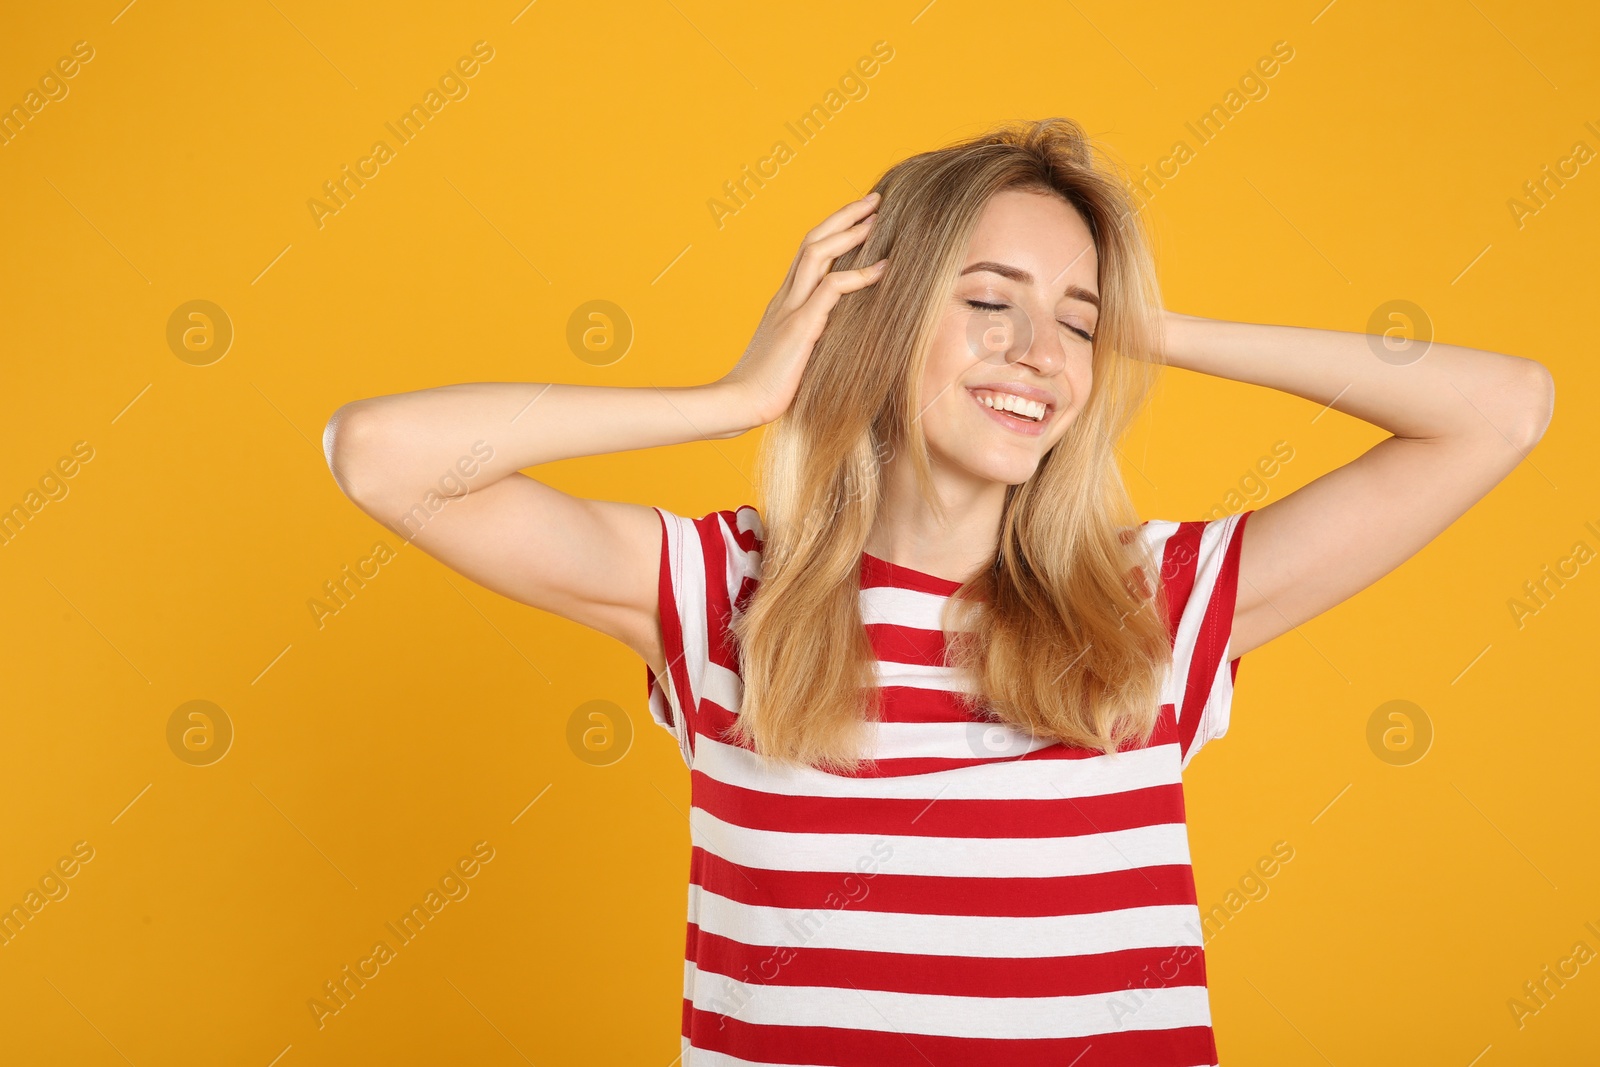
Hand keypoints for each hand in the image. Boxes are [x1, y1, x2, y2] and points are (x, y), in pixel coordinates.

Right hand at [717, 192, 888, 426]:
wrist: (738, 403)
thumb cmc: (765, 389)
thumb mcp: (791, 355)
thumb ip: (810, 340)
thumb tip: (835, 342)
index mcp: (783, 302)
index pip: (807, 253)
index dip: (832, 231)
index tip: (857, 219)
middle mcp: (785, 297)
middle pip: (812, 240)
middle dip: (843, 216)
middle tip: (872, 200)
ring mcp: (791, 308)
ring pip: (817, 253)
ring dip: (849, 232)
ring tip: (877, 218)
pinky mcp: (800, 326)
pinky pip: (832, 289)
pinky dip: (859, 275)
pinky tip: (883, 269)